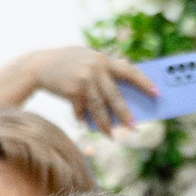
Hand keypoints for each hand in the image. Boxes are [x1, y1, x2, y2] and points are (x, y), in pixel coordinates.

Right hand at [22, 47, 156, 133]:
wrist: (39, 65)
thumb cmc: (68, 64)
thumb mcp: (88, 59)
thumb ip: (105, 69)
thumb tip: (126, 87)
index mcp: (104, 60)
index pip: (130, 71)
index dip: (144, 82)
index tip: (157, 93)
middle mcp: (96, 68)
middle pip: (115, 96)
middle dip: (125, 113)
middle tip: (134, 127)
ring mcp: (84, 79)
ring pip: (99, 107)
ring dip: (106, 124)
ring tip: (112, 136)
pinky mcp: (72, 89)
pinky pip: (83, 110)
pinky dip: (84, 118)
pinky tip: (86, 124)